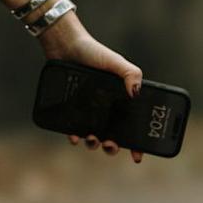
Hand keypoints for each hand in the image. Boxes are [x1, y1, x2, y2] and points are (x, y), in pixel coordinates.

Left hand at [38, 17, 144, 162]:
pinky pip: (73, 129)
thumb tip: (137, 95)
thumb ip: (131, 74)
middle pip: (113, 136)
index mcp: (119, 100)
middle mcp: (104, 107)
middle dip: (113, 147)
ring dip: (94, 144)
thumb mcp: (116, 61)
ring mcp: (87, 110)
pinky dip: (75, 136)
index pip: (131, 125)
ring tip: (93, 139)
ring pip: (93, 136)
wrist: (65, 46)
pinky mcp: (70, 109)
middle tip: (111, 144)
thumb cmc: (92, 52)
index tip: (137, 156)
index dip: (137, 143)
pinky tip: (75, 136)